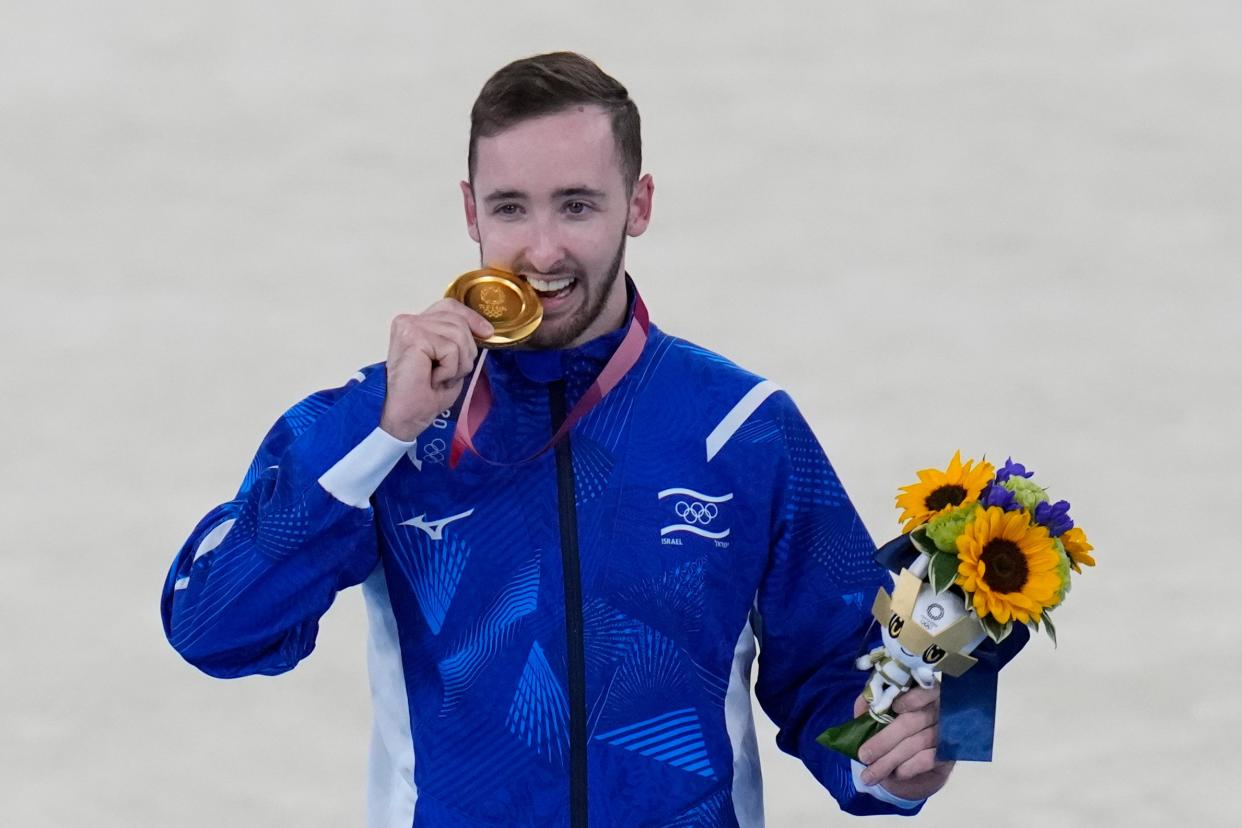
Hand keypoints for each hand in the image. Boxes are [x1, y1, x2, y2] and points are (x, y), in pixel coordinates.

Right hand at [380, 299, 493, 440]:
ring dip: (456, 364)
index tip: (487, 332)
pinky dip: (449, 370)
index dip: (471, 318)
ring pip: (458, 335)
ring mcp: (410, 326)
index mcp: (416, 324)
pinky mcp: (413, 336)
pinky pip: (450, 349)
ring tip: (439, 378)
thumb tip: (485, 329)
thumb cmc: (425, 393)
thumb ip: (459, 340)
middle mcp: (410, 320)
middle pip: (458, 321)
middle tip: (448, 374)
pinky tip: (433, 379)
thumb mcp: (450, 361)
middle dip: (465, 351)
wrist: (407, 416)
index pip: (450, 306)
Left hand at [854, 685, 954, 800]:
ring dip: (891, 759)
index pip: (925, 690)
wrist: (915, 762)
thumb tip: (865, 701)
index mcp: (924, 692)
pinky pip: (929, 759)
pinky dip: (909, 767)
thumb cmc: (895, 728)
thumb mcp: (882, 714)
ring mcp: (948, 732)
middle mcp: (940, 709)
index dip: (913, 698)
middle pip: (912, 722)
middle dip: (884, 741)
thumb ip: (873, 705)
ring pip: (918, 743)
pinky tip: (895, 774)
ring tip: (870, 774)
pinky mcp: (950, 753)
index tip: (896, 707)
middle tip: (863, 756)